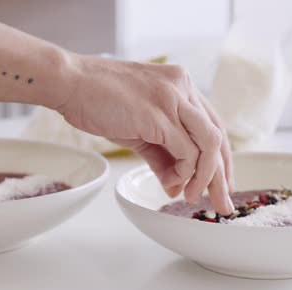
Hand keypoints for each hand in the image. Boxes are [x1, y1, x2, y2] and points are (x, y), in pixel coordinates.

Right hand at [55, 54, 233, 214]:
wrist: (69, 82)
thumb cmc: (98, 101)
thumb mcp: (138, 130)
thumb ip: (161, 157)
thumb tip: (175, 187)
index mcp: (181, 85)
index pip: (213, 124)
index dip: (221, 158)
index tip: (222, 183)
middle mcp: (183, 87)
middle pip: (218, 135)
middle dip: (222, 175)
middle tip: (223, 204)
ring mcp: (172, 98)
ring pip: (209, 143)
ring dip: (205, 177)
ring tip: (192, 197)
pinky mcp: (158, 114)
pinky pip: (186, 150)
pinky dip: (185, 172)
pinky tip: (173, 184)